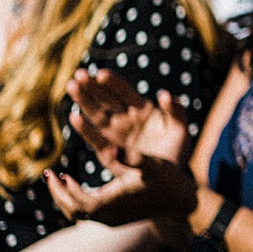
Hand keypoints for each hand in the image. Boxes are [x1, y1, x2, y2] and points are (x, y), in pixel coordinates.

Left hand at [45, 143, 196, 225]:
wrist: (181, 203)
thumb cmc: (168, 180)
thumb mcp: (153, 164)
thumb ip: (132, 157)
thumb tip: (112, 149)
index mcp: (115, 203)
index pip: (78, 201)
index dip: (65, 189)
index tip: (59, 172)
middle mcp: (109, 216)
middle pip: (72, 211)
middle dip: (58, 193)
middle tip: (50, 174)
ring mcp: (110, 220)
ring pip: (77, 215)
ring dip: (65, 198)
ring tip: (60, 179)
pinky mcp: (113, 221)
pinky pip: (86, 215)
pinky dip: (76, 201)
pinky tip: (76, 186)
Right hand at [67, 70, 189, 163]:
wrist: (170, 177)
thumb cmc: (175, 150)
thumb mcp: (180, 129)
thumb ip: (176, 111)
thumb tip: (165, 95)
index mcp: (142, 109)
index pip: (125, 91)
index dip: (113, 83)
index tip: (101, 74)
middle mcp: (125, 118)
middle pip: (106, 99)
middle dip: (92, 86)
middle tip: (79, 74)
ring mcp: (115, 134)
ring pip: (97, 114)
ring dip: (84, 100)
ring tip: (72, 86)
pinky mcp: (109, 151)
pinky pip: (96, 138)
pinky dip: (86, 129)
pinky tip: (75, 117)